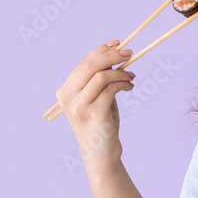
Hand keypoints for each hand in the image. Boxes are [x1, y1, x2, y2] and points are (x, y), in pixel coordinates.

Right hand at [55, 40, 136, 171]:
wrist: (101, 153)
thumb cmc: (100, 124)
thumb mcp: (97, 98)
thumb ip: (100, 80)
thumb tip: (116, 56)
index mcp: (65, 91)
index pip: (84, 63)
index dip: (101, 50)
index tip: (118, 44)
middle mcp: (68, 97)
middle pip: (90, 65)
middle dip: (112, 56)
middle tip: (130, 54)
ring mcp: (79, 106)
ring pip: (101, 76)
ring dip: (121, 72)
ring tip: (131, 77)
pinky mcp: (93, 114)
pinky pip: (110, 89)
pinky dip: (123, 83)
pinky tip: (130, 86)